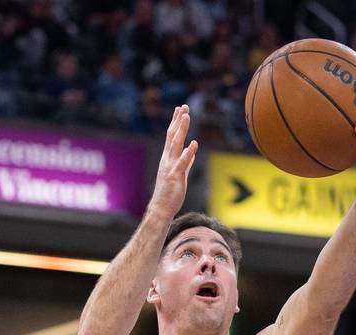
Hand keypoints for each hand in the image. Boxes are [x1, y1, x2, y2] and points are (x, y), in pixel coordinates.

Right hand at [147, 104, 198, 218]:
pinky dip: (188, 152)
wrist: (161, 208)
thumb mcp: (180, 173)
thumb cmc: (170, 192)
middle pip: (173, 136)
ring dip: (181, 130)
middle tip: (184, 106)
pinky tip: (194, 143)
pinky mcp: (175, 176)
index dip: (176, 122)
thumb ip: (186, 162)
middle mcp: (167, 159)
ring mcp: (170, 167)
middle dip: (178, 121)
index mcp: (168, 158)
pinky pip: (182, 163)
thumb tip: (191, 152)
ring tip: (186, 117)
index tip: (181, 109)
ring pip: (175, 145)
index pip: (172, 136)